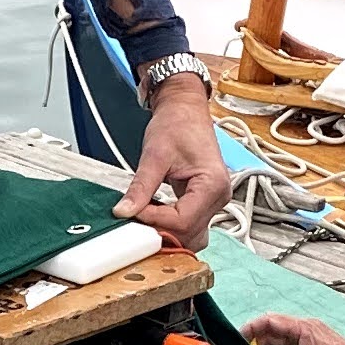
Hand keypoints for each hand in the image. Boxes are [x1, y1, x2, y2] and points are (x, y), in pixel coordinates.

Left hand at [116, 78, 227, 251]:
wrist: (184, 110)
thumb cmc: (176, 124)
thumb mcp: (154, 155)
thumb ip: (140, 187)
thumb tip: (125, 211)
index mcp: (212, 184)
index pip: (183, 221)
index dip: (155, 220)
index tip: (133, 211)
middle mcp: (219, 196)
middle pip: (189, 233)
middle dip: (160, 229)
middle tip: (135, 217)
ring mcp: (214, 201)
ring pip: (191, 235)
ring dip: (166, 231)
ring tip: (144, 216)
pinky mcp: (205, 201)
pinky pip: (190, 225)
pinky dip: (171, 225)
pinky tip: (154, 213)